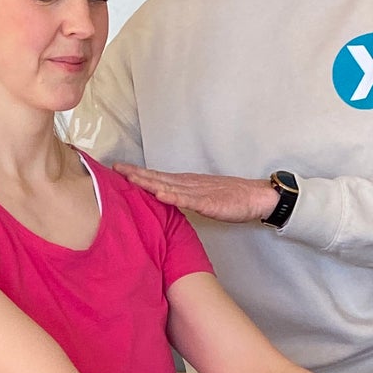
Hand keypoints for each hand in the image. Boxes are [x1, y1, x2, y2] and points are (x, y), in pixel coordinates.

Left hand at [115, 165, 279, 223]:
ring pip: (170, 186)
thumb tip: (165, 199)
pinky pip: (189, 200)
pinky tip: (160, 195)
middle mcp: (189, 184)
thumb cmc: (231, 198)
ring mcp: (199, 192)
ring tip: (131, 179)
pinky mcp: (210, 203)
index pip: (158, 177)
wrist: (256, 197)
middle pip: (159, 178)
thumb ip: (184, 197)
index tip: (118, 170)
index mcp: (186, 183)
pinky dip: (173, 197)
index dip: (138, 173)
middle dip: (136, 175)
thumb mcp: (202, 197)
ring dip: (150, 182)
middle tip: (115, 170)